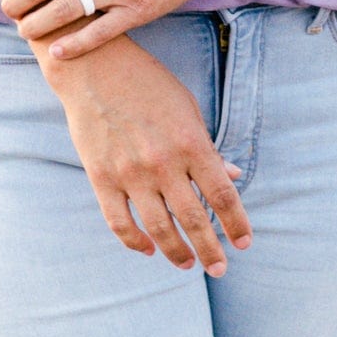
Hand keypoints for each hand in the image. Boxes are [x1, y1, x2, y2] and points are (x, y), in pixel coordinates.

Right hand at [40, 34, 252, 271]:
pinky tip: (149, 249)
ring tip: (187, 265)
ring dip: (177, 253)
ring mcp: (130, 172)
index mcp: (191, 143)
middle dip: (210, 250)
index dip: (236, 224)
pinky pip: (119, 222)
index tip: (243, 244)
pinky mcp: (101, 177)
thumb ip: (208, 148)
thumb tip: (233, 177)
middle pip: (194, 219)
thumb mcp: (188, 109)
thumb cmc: (148, 84)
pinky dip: (135, 242)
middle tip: (219, 268)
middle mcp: (163, 162)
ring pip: (159, 228)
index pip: (222, 196)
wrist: (93, 67)